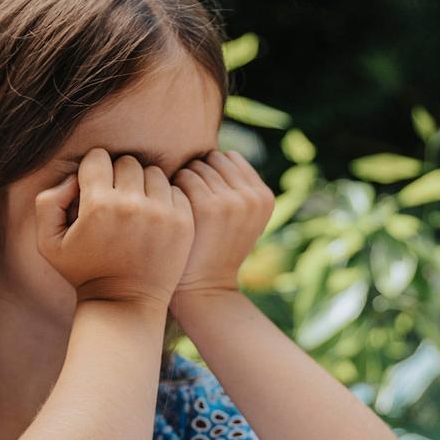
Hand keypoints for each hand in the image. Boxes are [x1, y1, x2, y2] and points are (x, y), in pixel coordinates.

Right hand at [35, 148, 193, 307]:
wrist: (124, 303)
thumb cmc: (83, 271)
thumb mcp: (48, 242)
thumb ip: (47, 202)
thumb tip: (74, 178)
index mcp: (99, 206)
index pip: (98, 157)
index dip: (92, 170)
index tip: (93, 190)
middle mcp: (132, 205)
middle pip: (128, 162)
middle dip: (118, 176)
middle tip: (115, 200)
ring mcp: (162, 213)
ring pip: (154, 172)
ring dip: (143, 185)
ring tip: (135, 208)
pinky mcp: (183, 222)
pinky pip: (175, 189)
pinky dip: (164, 198)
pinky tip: (153, 217)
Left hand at [171, 150, 274, 296]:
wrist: (203, 287)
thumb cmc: (214, 249)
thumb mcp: (241, 219)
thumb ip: (238, 186)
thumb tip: (216, 152)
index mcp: (265, 197)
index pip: (231, 158)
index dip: (213, 174)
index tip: (205, 198)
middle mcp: (253, 197)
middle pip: (215, 159)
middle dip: (200, 175)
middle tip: (192, 203)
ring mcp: (232, 201)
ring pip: (198, 166)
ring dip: (185, 182)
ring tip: (184, 208)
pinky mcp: (208, 206)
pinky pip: (184, 176)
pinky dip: (175, 189)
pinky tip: (174, 210)